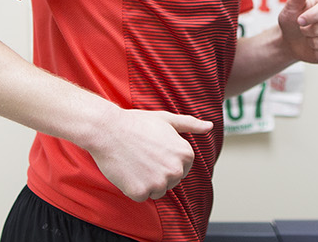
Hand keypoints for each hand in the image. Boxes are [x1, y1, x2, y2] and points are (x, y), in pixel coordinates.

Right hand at [84, 109, 212, 201]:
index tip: (153, 151)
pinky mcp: (141, 193)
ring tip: (134, 162)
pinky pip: (141, 196)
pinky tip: (127, 171)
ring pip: (157, 191)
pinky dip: (133, 188)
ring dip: (146, 182)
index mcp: (186, 154)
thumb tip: (209, 126)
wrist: (108, 130)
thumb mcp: (166, 119)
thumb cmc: (136, 123)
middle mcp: (176, 171)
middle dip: (157, 172)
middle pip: (171, 181)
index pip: (181, 168)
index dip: (165, 160)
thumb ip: (190, 125)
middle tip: (142, 156)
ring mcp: (159, 183)